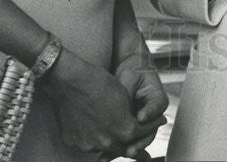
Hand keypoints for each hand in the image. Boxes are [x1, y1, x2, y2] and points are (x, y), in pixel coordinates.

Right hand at [45, 48, 163, 158]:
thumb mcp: (124, 97)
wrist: (70, 80)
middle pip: (125, 146)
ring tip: (115, 130)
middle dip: (134, 139)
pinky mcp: (73, 142)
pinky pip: (88, 144)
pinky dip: (95, 138)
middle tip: (139, 134)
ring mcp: (88, 144)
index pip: (142, 133)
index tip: (157, 122)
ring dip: (113, 141)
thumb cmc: (100, 83)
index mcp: (123, 129)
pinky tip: (96, 128)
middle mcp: (106, 142)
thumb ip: (132, 116)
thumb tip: (137, 124)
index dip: (150, 126)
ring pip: (106, 147)